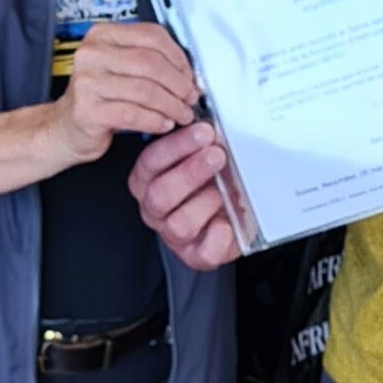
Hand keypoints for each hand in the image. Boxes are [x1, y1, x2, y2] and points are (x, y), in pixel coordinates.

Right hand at [50, 23, 199, 165]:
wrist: (67, 127)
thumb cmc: (100, 98)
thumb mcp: (122, 69)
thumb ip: (150, 62)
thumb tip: (189, 72)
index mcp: (103, 35)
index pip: (151, 35)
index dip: (178, 57)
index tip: (190, 74)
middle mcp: (92, 54)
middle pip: (150, 63)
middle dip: (178, 83)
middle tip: (190, 97)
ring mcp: (87, 82)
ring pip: (145, 90)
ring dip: (171, 105)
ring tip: (182, 114)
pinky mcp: (87, 111)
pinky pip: (133, 114)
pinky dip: (155, 120)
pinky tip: (164, 124)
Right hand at [128, 123, 243, 269]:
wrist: (233, 217)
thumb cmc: (213, 181)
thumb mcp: (204, 156)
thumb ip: (202, 143)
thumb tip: (215, 126)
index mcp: (148, 180)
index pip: (151, 161)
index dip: (178, 146)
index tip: (205, 131)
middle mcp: (154, 208)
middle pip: (160, 194)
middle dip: (191, 171)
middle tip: (218, 155)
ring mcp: (173, 234)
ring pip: (179, 224)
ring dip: (206, 202)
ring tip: (225, 190)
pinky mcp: (196, 255)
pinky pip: (204, 251)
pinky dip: (220, 236)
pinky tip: (229, 221)